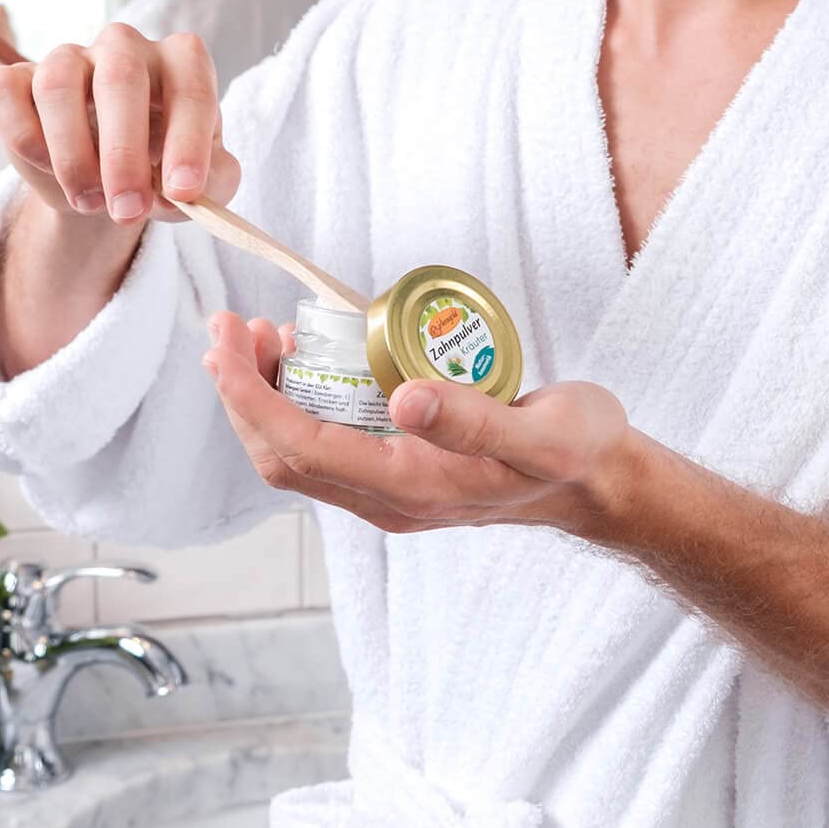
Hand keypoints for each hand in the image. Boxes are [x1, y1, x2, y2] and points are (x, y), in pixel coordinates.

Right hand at [0, 25, 239, 227]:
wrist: (106, 181)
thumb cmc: (161, 169)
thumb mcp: (198, 183)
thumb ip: (214, 183)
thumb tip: (190, 192)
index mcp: (180, 61)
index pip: (190, 86)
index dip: (189, 140)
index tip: (184, 192)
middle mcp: (124, 47)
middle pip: (121, 78)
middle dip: (124, 154)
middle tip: (128, 210)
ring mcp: (67, 57)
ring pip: (58, 86)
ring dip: (73, 155)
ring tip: (90, 202)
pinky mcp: (16, 77)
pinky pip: (5, 91)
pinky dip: (24, 136)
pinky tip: (46, 168)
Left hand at [201, 312, 631, 535]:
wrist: (600, 483)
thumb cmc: (576, 452)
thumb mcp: (542, 433)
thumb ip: (476, 420)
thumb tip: (404, 399)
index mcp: (412, 488)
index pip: (301, 449)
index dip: (251, 398)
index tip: (227, 344)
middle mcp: (389, 499)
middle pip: (282, 456)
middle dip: (241, 394)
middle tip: (229, 328)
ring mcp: (391, 490)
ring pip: (297, 452)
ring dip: (263, 397)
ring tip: (260, 336)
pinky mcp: (399, 471)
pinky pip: (325, 443)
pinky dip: (297, 401)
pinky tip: (306, 359)